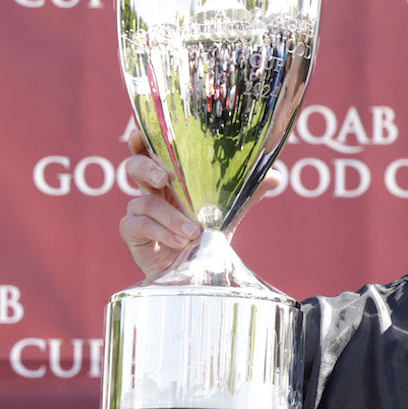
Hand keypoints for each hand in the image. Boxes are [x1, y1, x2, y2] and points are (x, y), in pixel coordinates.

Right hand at [119, 129, 281, 277]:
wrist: (196, 275)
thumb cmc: (205, 240)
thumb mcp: (227, 215)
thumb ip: (247, 195)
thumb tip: (276, 176)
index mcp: (169, 181)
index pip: (150, 154)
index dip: (142, 141)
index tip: (140, 133)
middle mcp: (150, 193)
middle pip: (134, 167)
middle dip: (145, 167)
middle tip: (163, 177)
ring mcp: (138, 214)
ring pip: (143, 201)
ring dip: (170, 216)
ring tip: (193, 232)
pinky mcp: (132, 235)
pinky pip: (139, 225)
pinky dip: (162, 232)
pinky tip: (180, 241)